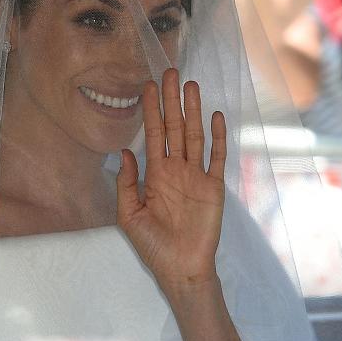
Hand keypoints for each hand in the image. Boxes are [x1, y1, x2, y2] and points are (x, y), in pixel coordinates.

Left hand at [116, 69, 225, 292]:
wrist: (180, 269)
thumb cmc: (153, 246)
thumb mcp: (128, 215)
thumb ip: (126, 183)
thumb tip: (124, 152)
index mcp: (155, 175)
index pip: (153, 135)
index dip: (150, 111)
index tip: (146, 86)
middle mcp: (176, 170)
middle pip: (175, 127)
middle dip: (171, 100)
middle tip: (169, 71)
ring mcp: (196, 176)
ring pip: (195, 136)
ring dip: (193, 111)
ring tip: (191, 85)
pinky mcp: (214, 187)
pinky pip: (216, 158)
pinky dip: (217, 137)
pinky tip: (215, 116)